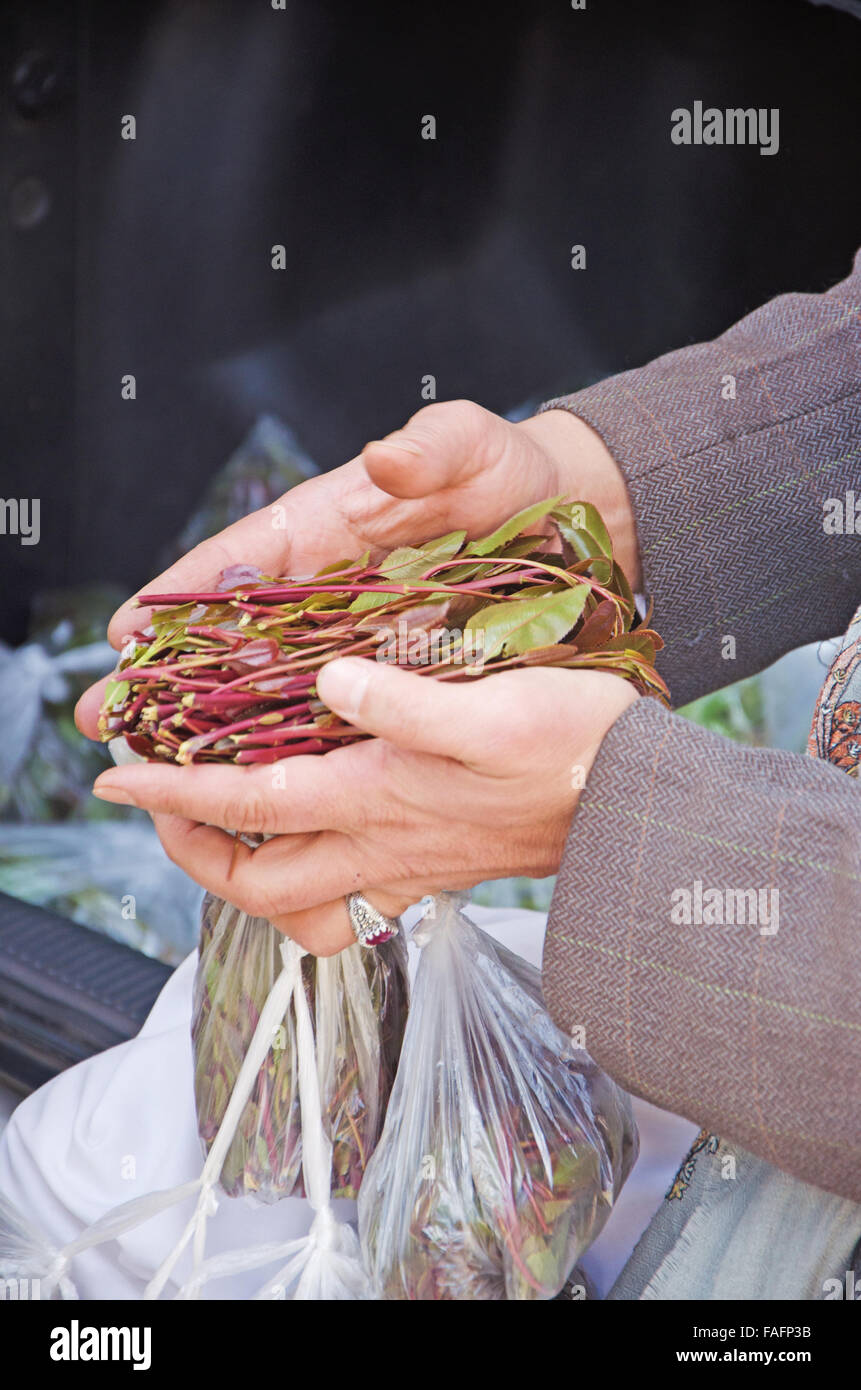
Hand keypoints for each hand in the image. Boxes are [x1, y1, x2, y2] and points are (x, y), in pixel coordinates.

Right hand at [75, 400, 638, 736]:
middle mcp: (325, 585)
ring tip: (160, 766)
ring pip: (270, 681)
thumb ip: (431, 447)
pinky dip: (294, 741)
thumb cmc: (504, 471)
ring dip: (216, 722)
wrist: (570, 519)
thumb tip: (390, 457)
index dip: (178, 594)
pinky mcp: (392, 669)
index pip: (236, 558)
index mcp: (325, 524)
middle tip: (109, 718)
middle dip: (168, 675)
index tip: (126, 630)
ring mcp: (355, 632)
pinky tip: (262, 783)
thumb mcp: (470, 443)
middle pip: (231, 632)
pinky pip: (334, 710)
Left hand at [90, 660, 637, 953]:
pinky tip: (317, 841)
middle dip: (192, 852)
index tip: (116, 779)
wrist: (636, 812)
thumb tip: (328, 681)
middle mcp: (381, 844)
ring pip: (299, 907)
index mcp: (379, 797)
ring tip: (225, 833)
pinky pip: (353, 905)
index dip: (173, 794)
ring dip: (246, 877)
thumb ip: (404, 701)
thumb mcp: (492, 708)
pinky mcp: (435, 871)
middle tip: (164, 807)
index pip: (249, 804)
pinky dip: (312, 885)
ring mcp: (407, 867)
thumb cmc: (574, 751)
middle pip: (257, 883)